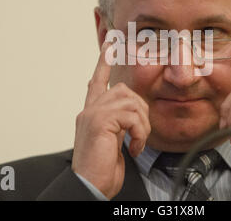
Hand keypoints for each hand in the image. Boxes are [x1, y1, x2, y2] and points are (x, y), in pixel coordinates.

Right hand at [71, 43, 150, 198]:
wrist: (89, 186)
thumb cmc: (101, 169)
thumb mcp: (112, 143)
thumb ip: (117, 124)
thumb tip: (130, 116)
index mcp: (91, 114)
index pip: (97, 81)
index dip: (103, 61)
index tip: (110, 43)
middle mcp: (89, 110)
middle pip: (122, 90)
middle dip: (139, 109)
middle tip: (139, 134)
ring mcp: (92, 114)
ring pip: (131, 102)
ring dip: (141, 125)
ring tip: (136, 143)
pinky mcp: (99, 121)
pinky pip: (132, 116)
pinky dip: (139, 134)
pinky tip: (133, 148)